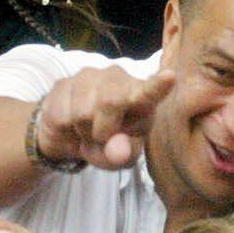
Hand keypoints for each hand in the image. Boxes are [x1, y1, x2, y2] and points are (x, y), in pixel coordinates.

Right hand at [31, 66, 175, 168]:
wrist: (71, 134)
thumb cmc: (107, 142)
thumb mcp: (121, 156)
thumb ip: (124, 154)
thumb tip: (118, 150)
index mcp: (141, 96)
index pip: (151, 91)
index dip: (158, 85)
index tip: (170, 76)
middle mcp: (118, 78)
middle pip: (110, 101)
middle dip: (103, 129)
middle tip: (102, 137)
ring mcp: (89, 76)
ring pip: (83, 111)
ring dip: (84, 130)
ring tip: (87, 129)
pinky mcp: (64, 83)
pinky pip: (63, 114)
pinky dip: (66, 128)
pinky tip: (71, 122)